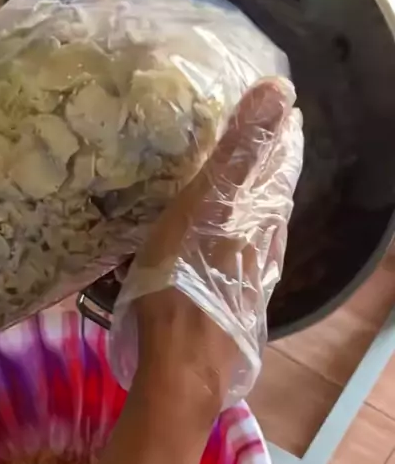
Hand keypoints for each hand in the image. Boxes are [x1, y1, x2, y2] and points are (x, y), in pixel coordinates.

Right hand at [110, 78, 303, 410]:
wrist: (182, 368)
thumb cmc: (182, 285)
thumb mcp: (205, 209)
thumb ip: (238, 154)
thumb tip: (280, 94)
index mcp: (258, 221)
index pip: (277, 170)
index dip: (278, 140)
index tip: (278, 111)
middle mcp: (263, 251)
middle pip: (272, 203)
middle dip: (267, 172)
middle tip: (256, 143)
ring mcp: (249, 284)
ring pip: (259, 235)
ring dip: (254, 209)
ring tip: (243, 190)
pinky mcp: (234, 309)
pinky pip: (241, 265)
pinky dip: (237, 245)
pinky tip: (227, 251)